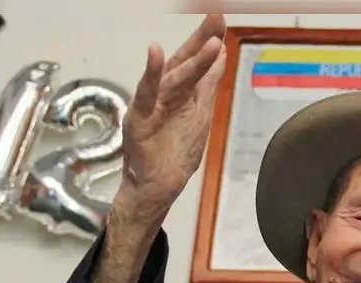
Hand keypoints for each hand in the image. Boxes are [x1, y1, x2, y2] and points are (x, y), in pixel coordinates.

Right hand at [118, 13, 227, 220]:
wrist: (156, 186)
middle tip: (216, 17)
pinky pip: (145, 96)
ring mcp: (151, 106)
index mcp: (179, 92)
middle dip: (201, 40)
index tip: (220, 19)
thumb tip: (221, 52)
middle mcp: (164, 94)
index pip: (195, 61)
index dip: (208, 40)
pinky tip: (155, 54)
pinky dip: (150, 75)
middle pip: (184, 63)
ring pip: (173, 79)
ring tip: (211, 41)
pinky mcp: (139, 122)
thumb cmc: (173, 151)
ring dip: (192, 60)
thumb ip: (207, 81)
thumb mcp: (198, 111)